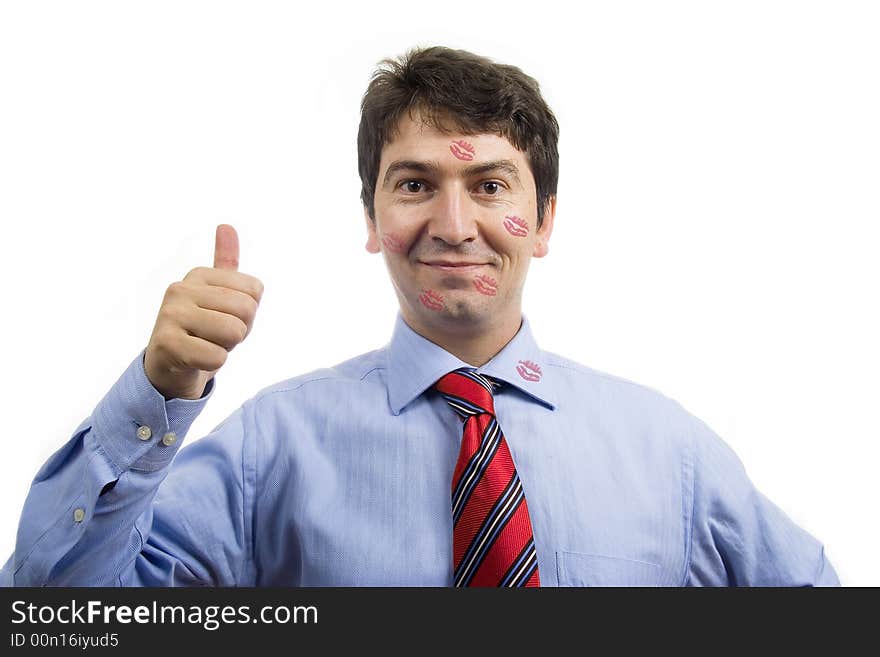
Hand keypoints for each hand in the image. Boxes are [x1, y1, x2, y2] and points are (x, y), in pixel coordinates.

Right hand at [143, 224, 263, 399]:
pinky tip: (196, 358)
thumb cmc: (202, 329)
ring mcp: (170, 315)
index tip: (224, 317)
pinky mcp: (166, 344)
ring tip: (205, 344)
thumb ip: (225, 262)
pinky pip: (217, 356)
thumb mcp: (218, 294)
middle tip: (215, 335)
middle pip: (246, 310)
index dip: (248, 312)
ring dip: (226, 347)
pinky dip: (213, 363)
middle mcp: (181, 288)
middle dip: (239, 331)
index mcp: (198, 274)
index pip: (255, 291)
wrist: (170, 366)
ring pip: (233, 332)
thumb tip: (226, 225)